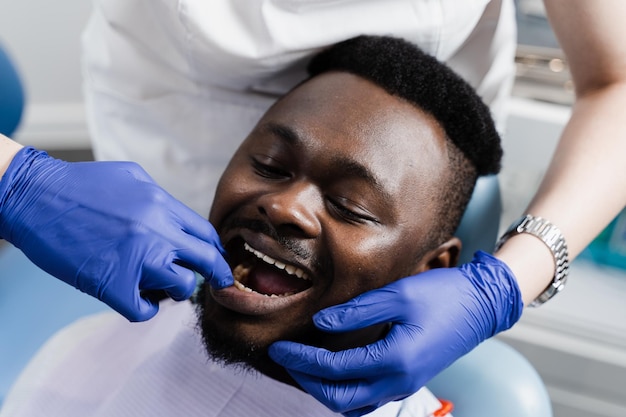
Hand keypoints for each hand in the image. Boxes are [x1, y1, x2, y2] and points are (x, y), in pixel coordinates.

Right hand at [0, 147, 232, 320]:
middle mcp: (157, 232)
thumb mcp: (132, 178)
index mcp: (162, 205)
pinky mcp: (111, 284)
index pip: (206, 234)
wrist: (34, 197)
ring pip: (181, 287)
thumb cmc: (80, 185)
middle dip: (216, 274)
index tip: (215, 260)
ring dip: (176, 290)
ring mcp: (136, 260)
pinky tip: (139, 299)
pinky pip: (145, 310)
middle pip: (205, 261)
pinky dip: (146, 308)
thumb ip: (161, 200)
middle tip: (219, 283)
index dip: (214, 250)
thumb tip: (179, 222)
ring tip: (162, 285)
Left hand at [269, 251, 522, 415]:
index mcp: (394, 360)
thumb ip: (356, 311)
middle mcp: (398, 382)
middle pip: (338, 397)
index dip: (301, 359)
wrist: (482, 305)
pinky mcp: (408, 381)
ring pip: (353, 404)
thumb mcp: (398, 295)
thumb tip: (321, 323)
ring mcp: (405, 386)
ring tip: (304, 365)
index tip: (278, 347)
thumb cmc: (444, 295)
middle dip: (306, 379)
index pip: (334, 368)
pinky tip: (334, 372)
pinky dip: (344, 391)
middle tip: (285, 358)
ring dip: (323, 389)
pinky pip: (368, 399)